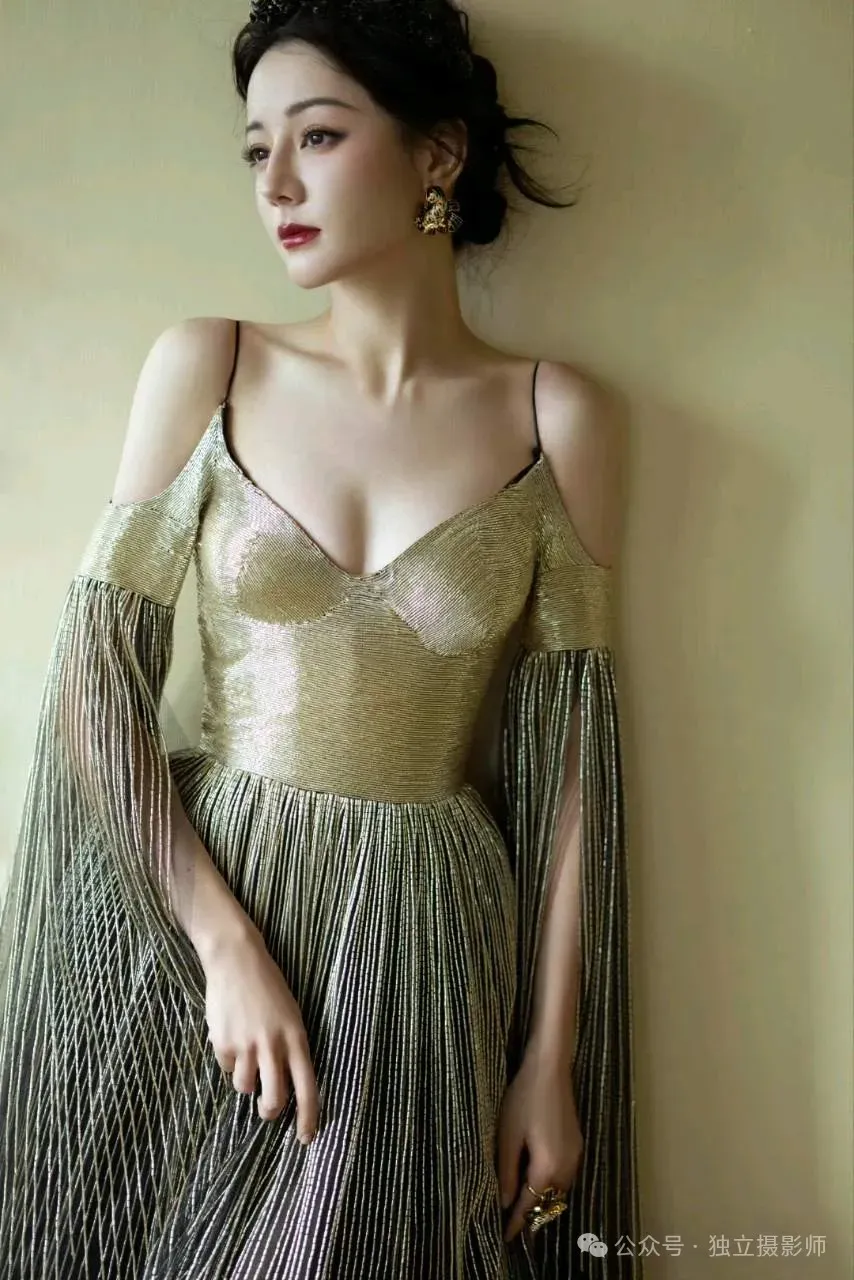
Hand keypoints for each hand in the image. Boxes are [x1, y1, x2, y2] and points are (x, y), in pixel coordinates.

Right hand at [201, 920, 319, 1140]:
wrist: (237, 958)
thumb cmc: (268, 986)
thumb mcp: (290, 1014)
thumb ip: (289, 1047)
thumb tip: (284, 1083)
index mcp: (297, 1038)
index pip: (308, 1087)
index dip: (309, 1118)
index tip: (307, 1138)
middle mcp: (274, 1046)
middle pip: (274, 1100)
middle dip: (270, 1111)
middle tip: (267, 1109)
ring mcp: (247, 1045)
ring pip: (245, 1087)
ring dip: (245, 1079)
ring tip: (246, 1053)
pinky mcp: (223, 1043)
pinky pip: (226, 1068)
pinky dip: (228, 1059)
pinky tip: (230, 1035)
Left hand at [497, 1049, 582, 1242]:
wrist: (550, 1069)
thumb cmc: (524, 1098)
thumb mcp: (507, 1136)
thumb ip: (507, 1172)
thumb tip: (506, 1202)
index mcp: (548, 1167)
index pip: (532, 1205)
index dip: (518, 1223)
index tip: (506, 1237)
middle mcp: (567, 1166)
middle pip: (550, 1201)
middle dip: (533, 1213)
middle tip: (511, 1222)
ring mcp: (575, 1155)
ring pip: (559, 1189)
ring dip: (543, 1198)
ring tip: (522, 1202)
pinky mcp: (577, 1144)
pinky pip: (564, 1174)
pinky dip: (551, 1183)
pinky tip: (536, 1176)